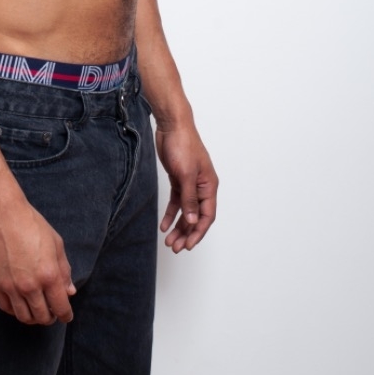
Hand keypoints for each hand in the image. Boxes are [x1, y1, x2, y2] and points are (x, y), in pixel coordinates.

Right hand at [0, 200, 76, 324]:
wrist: (1, 213)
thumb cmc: (31, 223)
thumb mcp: (56, 243)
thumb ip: (64, 270)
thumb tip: (70, 291)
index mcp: (49, 274)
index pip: (61, 307)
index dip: (65, 315)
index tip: (66, 316)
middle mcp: (31, 285)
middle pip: (42, 316)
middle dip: (50, 318)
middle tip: (51, 314)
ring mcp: (11, 286)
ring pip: (23, 316)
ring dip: (32, 318)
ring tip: (36, 311)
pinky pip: (6, 307)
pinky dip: (14, 311)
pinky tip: (19, 304)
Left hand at [156, 124, 217, 251]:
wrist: (171, 126)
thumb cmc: (183, 145)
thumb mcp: (186, 174)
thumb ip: (189, 199)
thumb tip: (194, 220)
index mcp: (209, 186)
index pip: (207, 216)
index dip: (198, 232)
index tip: (188, 245)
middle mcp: (202, 187)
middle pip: (196, 217)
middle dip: (186, 233)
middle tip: (175, 247)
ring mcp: (190, 184)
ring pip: (186, 211)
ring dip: (178, 226)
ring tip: (169, 241)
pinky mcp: (178, 180)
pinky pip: (176, 202)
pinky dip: (171, 214)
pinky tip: (164, 225)